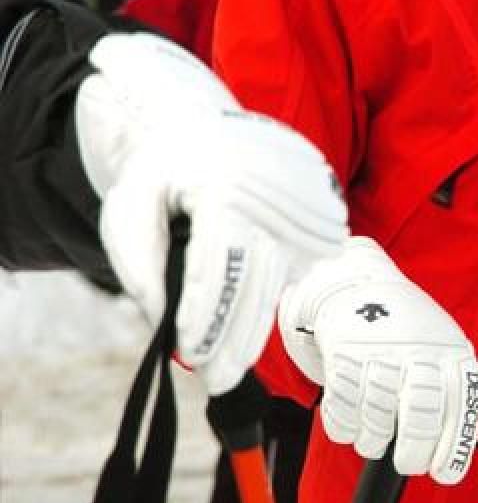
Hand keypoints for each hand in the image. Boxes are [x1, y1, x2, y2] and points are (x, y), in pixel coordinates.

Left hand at [75, 33, 348, 393]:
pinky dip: (273, 293)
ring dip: (256, 326)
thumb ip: (138, 266)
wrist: (205, 121)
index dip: (206, 320)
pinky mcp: (325, 211)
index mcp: (225, 186)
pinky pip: (298, 268)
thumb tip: (163, 320)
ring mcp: (308, 201)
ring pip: (281, 283)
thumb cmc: (162, 169)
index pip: (218, 271)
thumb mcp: (128, 209)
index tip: (192, 357)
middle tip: (218, 382)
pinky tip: (249, 304)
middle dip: (236, 341)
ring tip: (230, 363)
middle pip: (257, 286)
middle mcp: (275, 193)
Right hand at [278, 236, 477, 481]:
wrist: (359, 286)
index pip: (462, 404)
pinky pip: (342, 410)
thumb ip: (450, 390)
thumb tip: (453, 451)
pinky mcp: (344, 355)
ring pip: (377, 418)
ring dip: (374, 441)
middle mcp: (418, 351)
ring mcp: (380, 352)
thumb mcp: (443, 347)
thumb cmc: (408, 331)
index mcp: (450, 350)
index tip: (444, 473)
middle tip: (409, 464)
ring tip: (375, 439)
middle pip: (421, 415)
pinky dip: (345, 428)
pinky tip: (352, 423)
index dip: (455, 446)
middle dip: (414, 452)